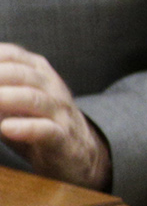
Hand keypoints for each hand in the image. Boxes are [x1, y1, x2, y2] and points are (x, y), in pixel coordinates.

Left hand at [0, 44, 110, 189]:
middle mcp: (51, 87)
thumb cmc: (38, 120)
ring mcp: (59, 112)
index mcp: (38, 72)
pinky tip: (6, 128)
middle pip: (22, 74)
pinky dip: (26, 128)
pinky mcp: (63, 138)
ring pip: (34, 99)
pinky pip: (46, 130)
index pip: (12, 55)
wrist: (80, 151)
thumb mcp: (15, 99)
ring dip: (7, 97)